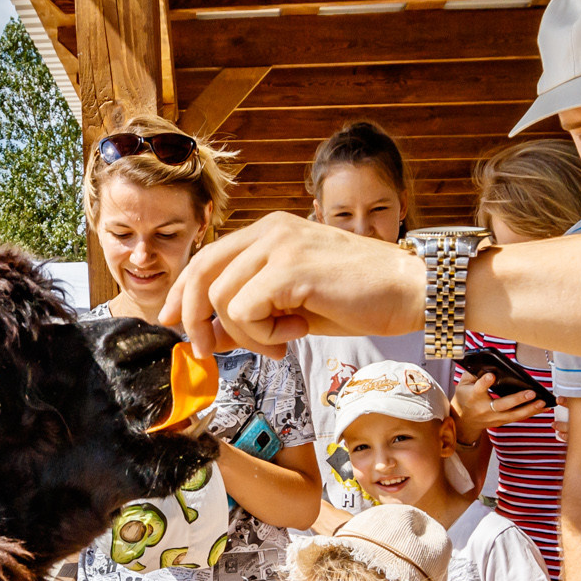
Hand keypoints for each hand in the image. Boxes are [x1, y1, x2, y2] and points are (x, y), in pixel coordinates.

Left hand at [164, 213, 424, 356]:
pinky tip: (295, 333)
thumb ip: (253, 313)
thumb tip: (210, 335)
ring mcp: (280, 245)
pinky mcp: (290, 268)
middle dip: (192, 317)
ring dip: (246, 333)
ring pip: (221, 298)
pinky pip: (244, 310)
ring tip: (284, 338)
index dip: (182, 291)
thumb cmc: (360, 300)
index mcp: (270, 231)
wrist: (410, 292)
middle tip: (207, 350)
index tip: (171, 321)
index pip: (207, 257)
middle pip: (201, 272)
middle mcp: (271, 230)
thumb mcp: (295, 307)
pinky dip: (262, 334)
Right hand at [451, 374, 542, 437]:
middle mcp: (484, 409)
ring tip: (542, 401)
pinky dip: (531, 412)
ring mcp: (494, 417)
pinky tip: (542, 407)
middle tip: (531, 393)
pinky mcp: (501, 422)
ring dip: (529, 409)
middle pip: (501, 405)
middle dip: (517, 399)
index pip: (479, 389)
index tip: (491, 376)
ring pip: (513, 415)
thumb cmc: (465, 398)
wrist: (463, 422)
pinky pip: (518, 417)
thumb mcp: (463, 384)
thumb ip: (473, 373)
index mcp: (473, 397)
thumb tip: (486, 362)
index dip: (485, 382)